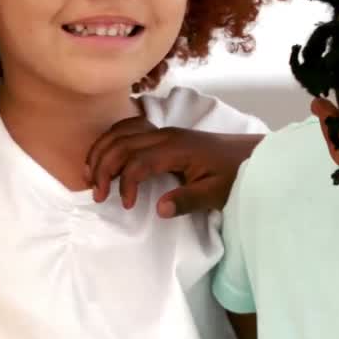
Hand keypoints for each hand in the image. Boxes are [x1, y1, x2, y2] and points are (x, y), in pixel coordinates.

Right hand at [85, 116, 263, 217]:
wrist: (249, 155)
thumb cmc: (233, 175)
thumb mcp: (216, 194)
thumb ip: (187, 200)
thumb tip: (158, 209)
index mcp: (176, 149)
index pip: (138, 162)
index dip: (125, 184)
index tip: (126, 206)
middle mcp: (164, 135)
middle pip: (121, 144)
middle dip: (103, 168)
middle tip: (97, 195)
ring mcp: (161, 131)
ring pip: (120, 133)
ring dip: (101, 152)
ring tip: (90, 176)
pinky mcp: (160, 134)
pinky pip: (127, 129)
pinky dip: (110, 141)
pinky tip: (103, 157)